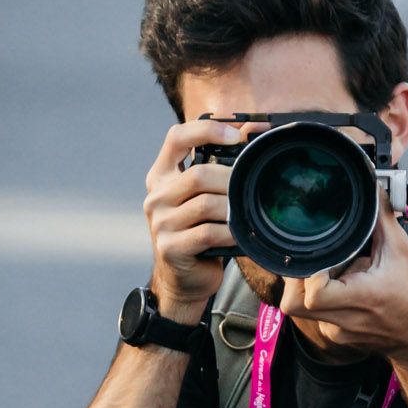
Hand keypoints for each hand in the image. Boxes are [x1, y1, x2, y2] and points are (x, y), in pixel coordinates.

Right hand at [143, 117, 263, 320]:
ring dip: (233, 209)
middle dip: (230, 180)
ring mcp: (160, 223)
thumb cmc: (200, 232)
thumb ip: (219, 167)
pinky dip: (230, 233)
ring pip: (205, 205)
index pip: (176, 138)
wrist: (184, 278)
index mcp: (161, 176)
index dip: (206, 130)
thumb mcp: (204, 196)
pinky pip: (207, 233)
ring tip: (246, 214)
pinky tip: (240, 234)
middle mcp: (155, 196)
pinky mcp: (170, 247)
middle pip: (198, 174)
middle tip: (250, 188)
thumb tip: (251, 129)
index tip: (235, 135)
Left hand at [282, 196, 407, 361]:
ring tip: (332, 272)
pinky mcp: (335, 335)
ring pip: (300, 309)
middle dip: (297, 278)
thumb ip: (382, 216)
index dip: (310, 272)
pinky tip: (340, 287)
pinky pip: (314, 314)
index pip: (313, 293)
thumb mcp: (401, 251)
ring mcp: (336, 331)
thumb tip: (371, 186)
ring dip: (307, 286)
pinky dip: (320, 297)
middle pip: (293, 303)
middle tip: (315, 261)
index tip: (324, 257)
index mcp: (360, 299)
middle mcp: (343, 320)